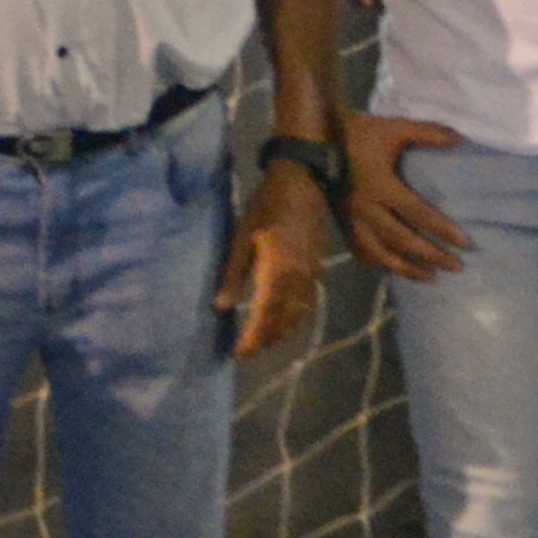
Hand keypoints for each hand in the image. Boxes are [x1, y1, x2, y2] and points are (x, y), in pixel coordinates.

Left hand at [213, 162, 330, 358]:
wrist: (303, 184)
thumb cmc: (266, 206)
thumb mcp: (242, 237)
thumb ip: (233, 274)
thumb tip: (221, 307)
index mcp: (277, 270)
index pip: (265, 314)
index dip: (254, 337)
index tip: (241, 354)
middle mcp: (298, 278)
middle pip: (284, 319)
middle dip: (266, 339)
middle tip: (248, 354)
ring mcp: (311, 274)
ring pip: (298, 313)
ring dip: (281, 331)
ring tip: (263, 343)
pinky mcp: (316, 268)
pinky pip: (306, 302)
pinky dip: (293, 317)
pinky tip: (283, 320)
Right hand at [341, 109, 466, 278]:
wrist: (313, 140)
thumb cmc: (357, 134)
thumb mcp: (394, 128)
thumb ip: (427, 132)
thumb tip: (460, 138)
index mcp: (382, 186)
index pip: (419, 214)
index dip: (443, 230)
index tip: (466, 245)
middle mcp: (367, 209)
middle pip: (403, 240)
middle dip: (431, 256)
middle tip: (456, 267)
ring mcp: (352, 219)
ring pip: (380, 253)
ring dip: (406, 268)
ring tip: (429, 277)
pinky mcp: (341, 223)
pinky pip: (360, 251)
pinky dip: (379, 263)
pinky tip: (393, 268)